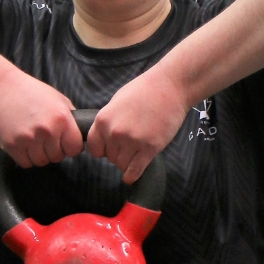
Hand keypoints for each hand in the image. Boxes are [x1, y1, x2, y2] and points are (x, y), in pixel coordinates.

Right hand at [0, 69, 83, 167]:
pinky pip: (25, 163)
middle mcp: (46, 130)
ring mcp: (28, 138)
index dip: (70, 147)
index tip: (64, 142)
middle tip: (44, 137)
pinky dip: (25, 156)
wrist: (1, 86)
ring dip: (39, 154)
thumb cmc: (31, 91)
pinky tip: (23, 142)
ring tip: (33, 138)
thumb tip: (80, 136)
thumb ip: (70, 119)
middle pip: (57, 157)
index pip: (75, 149)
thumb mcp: (58, 99)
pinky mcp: (11, 145)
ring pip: (41, 162)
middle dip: (53, 150)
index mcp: (61, 118)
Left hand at [87, 69, 188, 183]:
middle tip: (130, 143)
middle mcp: (115, 132)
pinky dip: (132, 176)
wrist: (170, 87)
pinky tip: (133, 175)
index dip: (102, 149)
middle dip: (118, 153)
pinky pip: (134, 171)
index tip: (110, 147)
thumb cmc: (144, 90)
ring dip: (128, 162)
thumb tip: (104, 137)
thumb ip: (108, 121)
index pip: (94, 148)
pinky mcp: (149, 148)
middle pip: (109, 157)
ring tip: (137, 152)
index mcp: (103, 120)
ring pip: (122, 165)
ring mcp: (132, 141)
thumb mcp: (116, 102)